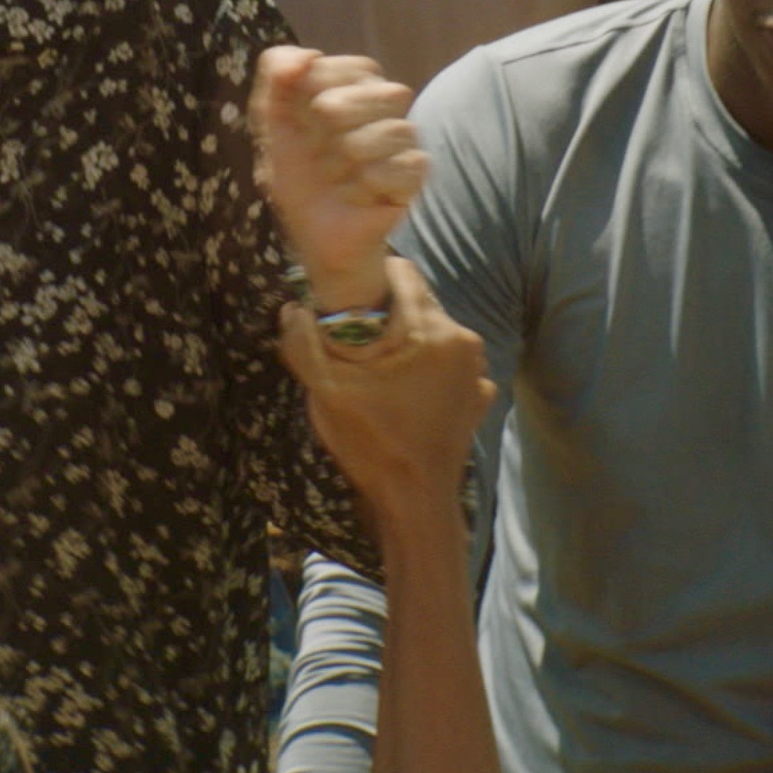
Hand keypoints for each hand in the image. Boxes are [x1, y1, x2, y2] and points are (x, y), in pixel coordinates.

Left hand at [255, 45, 426, 311]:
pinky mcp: (416, 173)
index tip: (300, 118)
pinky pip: (399, 168)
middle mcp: (386, 104)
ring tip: (337, 176)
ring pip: (381, 134)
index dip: (315, 94)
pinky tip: (359, 194)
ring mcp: (405, 138)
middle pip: (367, 94)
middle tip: (318, 152)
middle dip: (326, 130)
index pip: (348, 67)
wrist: (314, 231)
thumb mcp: (271, 120)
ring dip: (343, 162)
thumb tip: (308, 55)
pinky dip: (367, 185)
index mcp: (354, 84)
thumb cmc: (297, 172)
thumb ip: (277, 74)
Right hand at [277, 258, 493, 507]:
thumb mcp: (325, 391)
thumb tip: (293, 308)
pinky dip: (425, 366)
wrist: (416, 501)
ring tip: (376, 370)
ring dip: (404, 339)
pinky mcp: (478, 394)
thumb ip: (303, 342)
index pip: (401, 270)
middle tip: (352, 340)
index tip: (343, 299)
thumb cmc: (373, 444)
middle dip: (382, 313)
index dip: (368, 276)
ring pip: (431, 330)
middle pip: (416, 300)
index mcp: (430, 330)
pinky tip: (402, 392)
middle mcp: (463, 341)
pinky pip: (446, 361)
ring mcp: (476, 370)